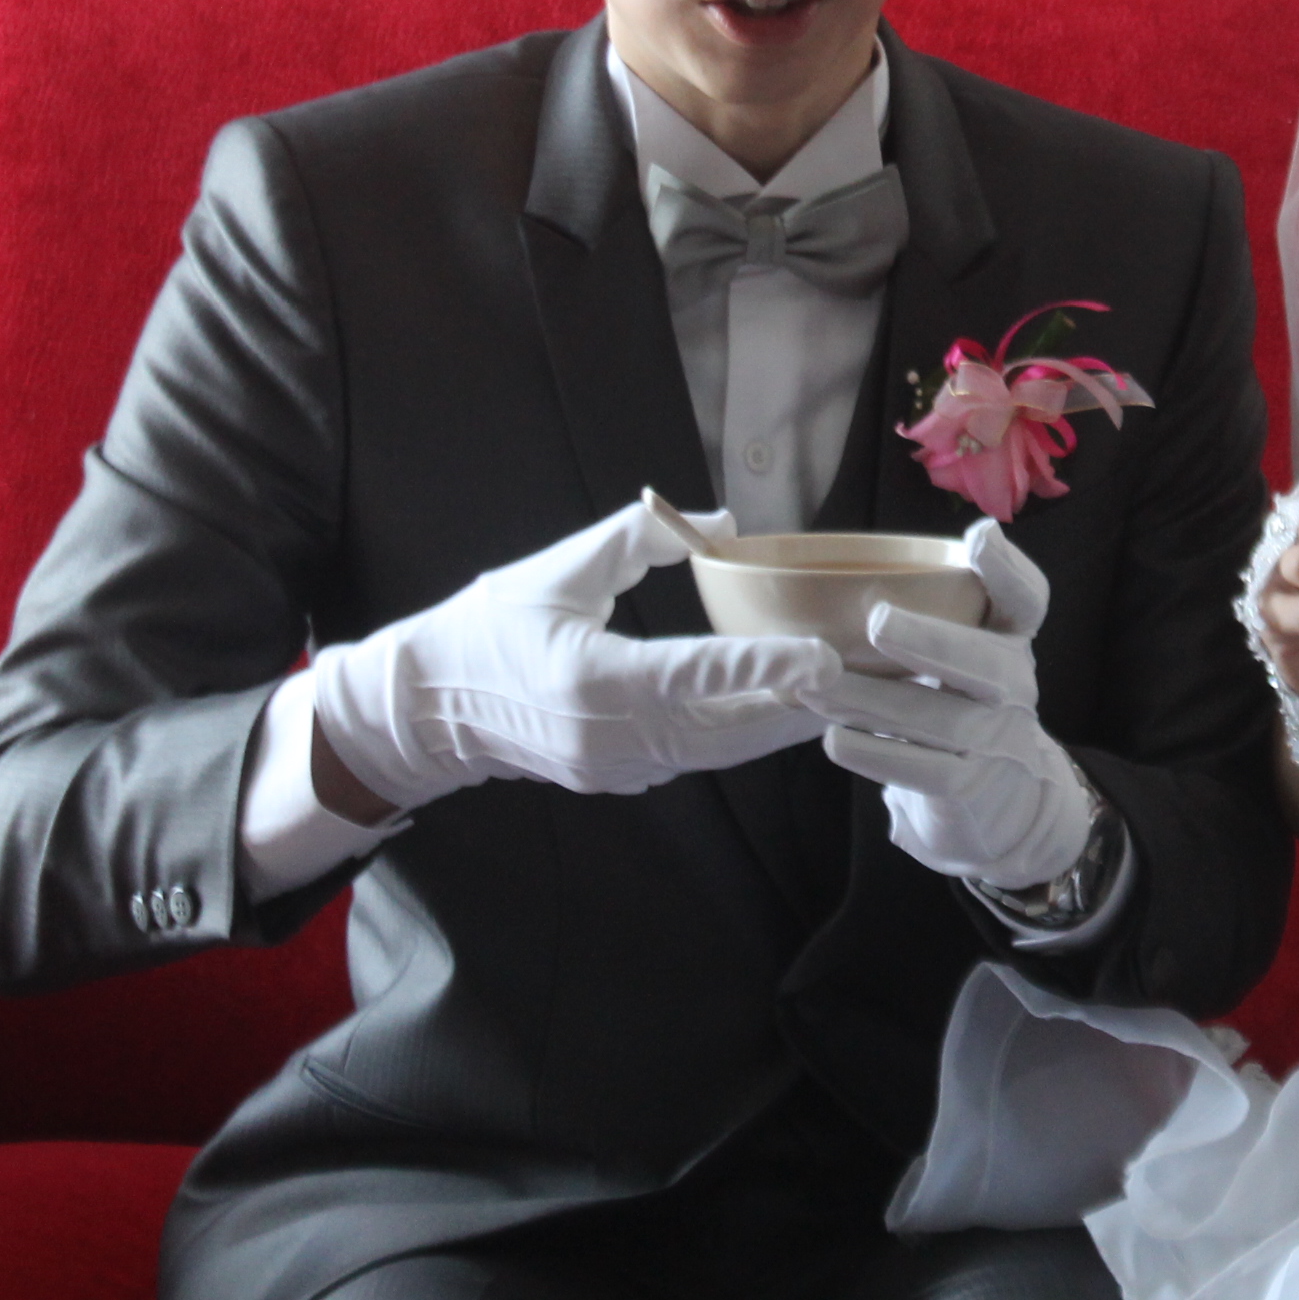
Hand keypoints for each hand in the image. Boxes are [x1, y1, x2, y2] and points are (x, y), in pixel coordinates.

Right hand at [312, 499, 837, 809]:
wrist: (426, 709)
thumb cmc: (488, 626)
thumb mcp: (557, 570)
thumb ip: (638, 541)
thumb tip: (722, 522)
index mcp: (594, 681)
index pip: (696, 675)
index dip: (765, 667)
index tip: (826, 660)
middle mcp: (613, 737)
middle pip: (730, 727)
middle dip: (803, 705)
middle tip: (871, 678)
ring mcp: (618, 767)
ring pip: (723, 749)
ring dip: (784, 723)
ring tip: (849, 695)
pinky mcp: (621, 776)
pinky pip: (700, 756)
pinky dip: (747, 733)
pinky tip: (790, 709)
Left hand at [808, 519, 1098, 891]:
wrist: (1004, 796)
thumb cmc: (966, 703)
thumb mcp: (972, 651)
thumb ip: (943, 608)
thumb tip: (870, 567)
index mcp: (1012, 641)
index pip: (1027, 600)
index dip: (1007, 568)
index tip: (978, 536)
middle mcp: (1014, 688)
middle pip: (985, 662)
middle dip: (930, 639)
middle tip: (876, 620)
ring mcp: (994, 741)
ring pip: (936, 719)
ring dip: (871, 700)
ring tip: (816, 686)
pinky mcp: (966, 788)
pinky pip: (920, 770)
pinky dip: (874, 754)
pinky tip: (835, 739)